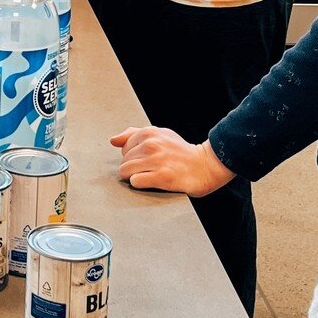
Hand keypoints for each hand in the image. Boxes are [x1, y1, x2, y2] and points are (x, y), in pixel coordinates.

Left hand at [111, 127, 236, 196]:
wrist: (205, 165)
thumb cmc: (180, 152)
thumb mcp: (160, 135)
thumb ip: (133, 134)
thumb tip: (112, 140)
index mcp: (149, 133)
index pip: (124, 149)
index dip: (133, 156)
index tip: (147, 159)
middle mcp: (151, 145)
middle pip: (123, 162)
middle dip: (133, 168)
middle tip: (150, 170)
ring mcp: (156, 161)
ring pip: (125, 172)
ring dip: (134, 177)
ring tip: (150, 176)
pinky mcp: (161, 177)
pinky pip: (135, 182)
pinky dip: (140, 184)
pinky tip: (153, 182)